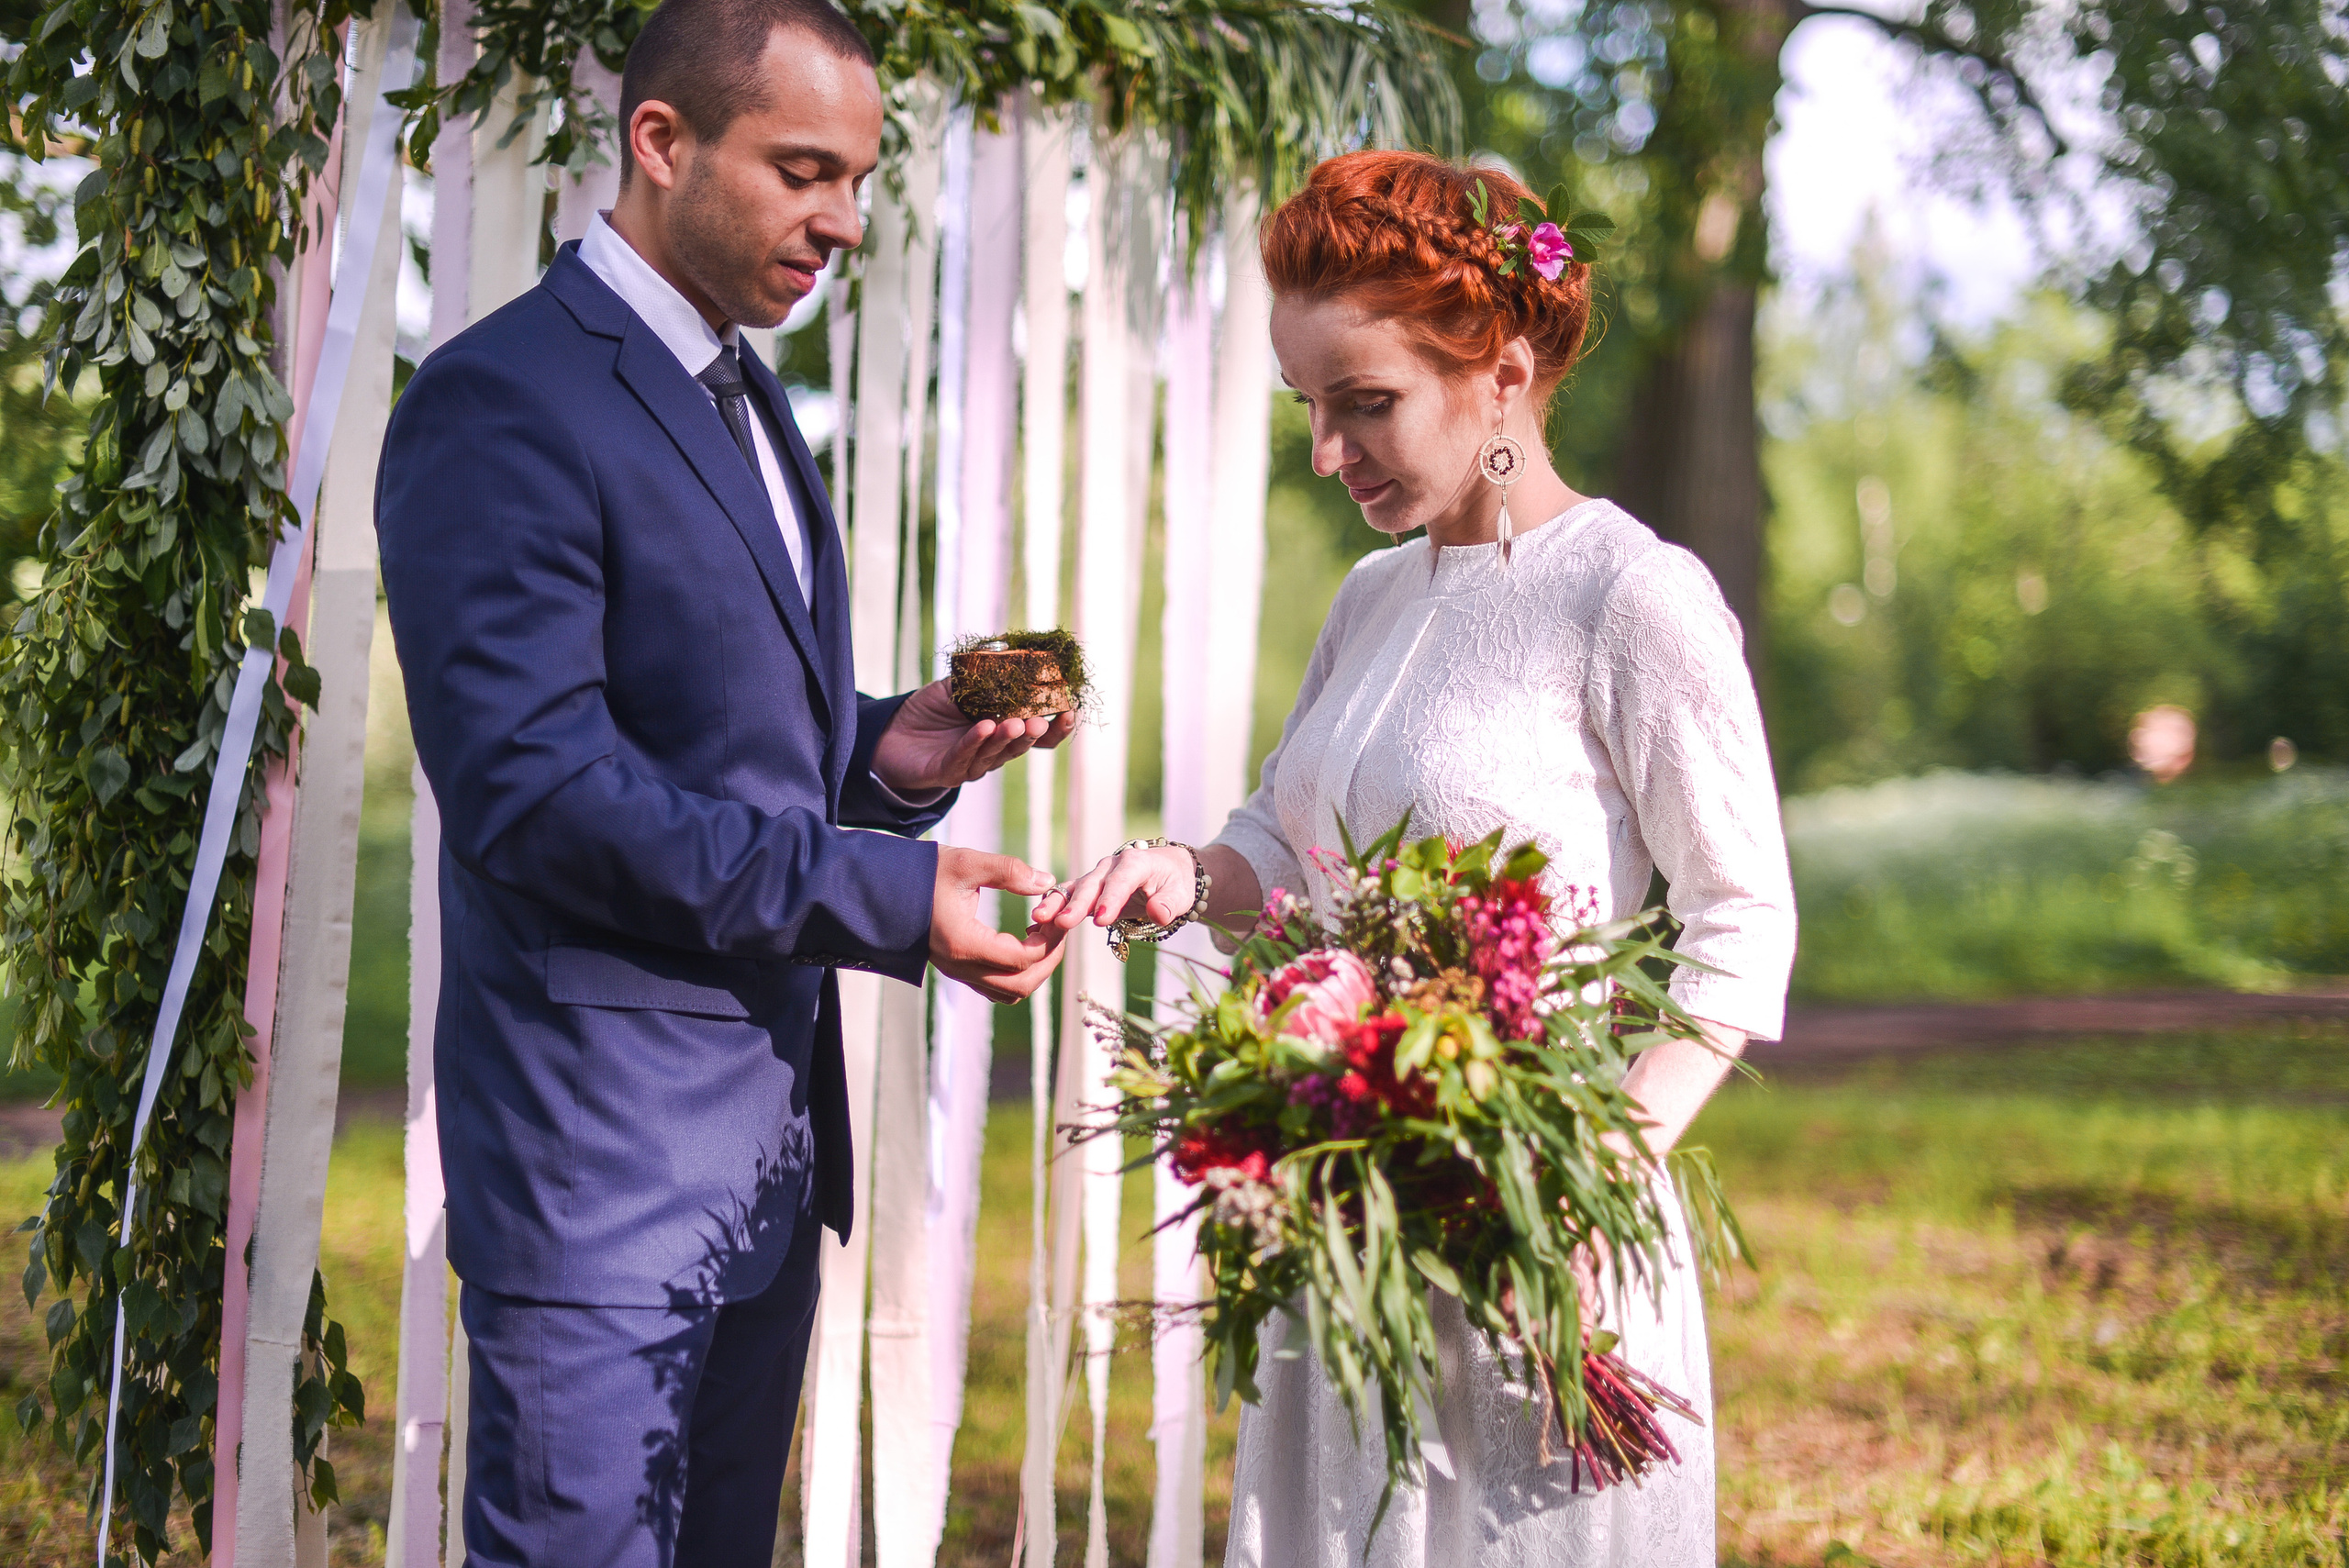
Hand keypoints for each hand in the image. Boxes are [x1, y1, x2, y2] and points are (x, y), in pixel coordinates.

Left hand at [873, 681, 1075, 795]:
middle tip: (1043, 721)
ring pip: (995, 754)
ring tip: (1016, 723)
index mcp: (1002, 731)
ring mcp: (971, 764)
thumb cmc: (931, 709)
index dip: (1055, 727)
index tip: (1069, 710)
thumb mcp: (960, 685)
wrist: (891, 731)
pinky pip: (964, 758)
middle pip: (1021, 746)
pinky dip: (974, 742)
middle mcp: (992, 751)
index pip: (1037, 734)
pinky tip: (984, 728)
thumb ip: (985, 676)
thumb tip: (1012, 654)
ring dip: (1007, 738)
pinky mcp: (947, 772)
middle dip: (1035, 733)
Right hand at [931, 848, 1067, 1002]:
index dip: (1048, 940)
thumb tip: (1047, 882)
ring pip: (1010, 992)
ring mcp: (958, 972)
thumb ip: (1008, 871)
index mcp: (962, 942)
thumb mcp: (966, 863)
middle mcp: (960, 966)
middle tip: (1058, 930)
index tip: (1057, 915)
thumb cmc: (924, 873)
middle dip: (1048, 960)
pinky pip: (997, 988)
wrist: (886, 888)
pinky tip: (1023, 941)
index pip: (1021, 958)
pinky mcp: (958, 971)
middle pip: (1020, 985)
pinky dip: (1018, 973)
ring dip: (1035, 970)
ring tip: (1042, 935)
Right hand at [1031, 843, 1195, 932]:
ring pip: (1075, 888)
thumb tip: (1158, 913)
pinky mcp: (1090, 887)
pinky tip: (1038, 921)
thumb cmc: (1176, 883)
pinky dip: (1055, 906)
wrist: (1169, 871)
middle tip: (1062, 922)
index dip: (1110, 899)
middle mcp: (1112, 865)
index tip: (1100, 920)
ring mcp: (1098, 875)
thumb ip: (1168, 903)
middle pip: (1092, 885)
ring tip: (1039, 918)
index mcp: (1136, 862)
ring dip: (1057, 904)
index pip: (1121, 881)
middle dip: (1076, 904)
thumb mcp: (1181, 894)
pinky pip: (1070, 896)